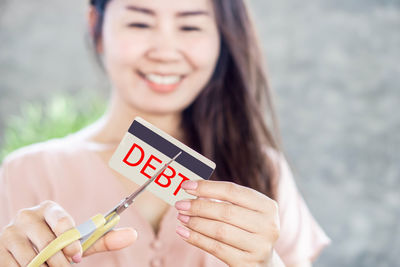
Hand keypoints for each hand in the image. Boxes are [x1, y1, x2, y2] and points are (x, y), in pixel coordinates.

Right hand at [0, 200, 136, 265]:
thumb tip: (133, 235)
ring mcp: (10, 232)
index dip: (72, 243)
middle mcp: (27, 215)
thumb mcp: (78, 240)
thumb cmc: (57, 243)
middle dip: (59, 262)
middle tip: (63, 266)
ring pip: (33, 260)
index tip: (77, 257)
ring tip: (47, 266)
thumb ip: (102, 238)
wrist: (23, 248)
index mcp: (49, 209)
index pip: (64, 223)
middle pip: (49, 245)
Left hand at [174, 180, 279, 266]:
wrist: (262, 263)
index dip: (207, 187)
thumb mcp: (244, 212)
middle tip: (180, 204)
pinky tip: (183, 232)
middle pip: (226, 211)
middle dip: (199, 206)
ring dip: (196, 222)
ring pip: (220, 230)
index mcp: (268, 207)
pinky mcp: (247, 264)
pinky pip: (216, 248)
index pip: (233, 191)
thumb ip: (225, 200)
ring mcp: (260, 247)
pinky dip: (196, 239)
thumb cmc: (248, 230)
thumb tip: (193, 190)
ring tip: (181, 217)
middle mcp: (268, 226)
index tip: (186, 186)